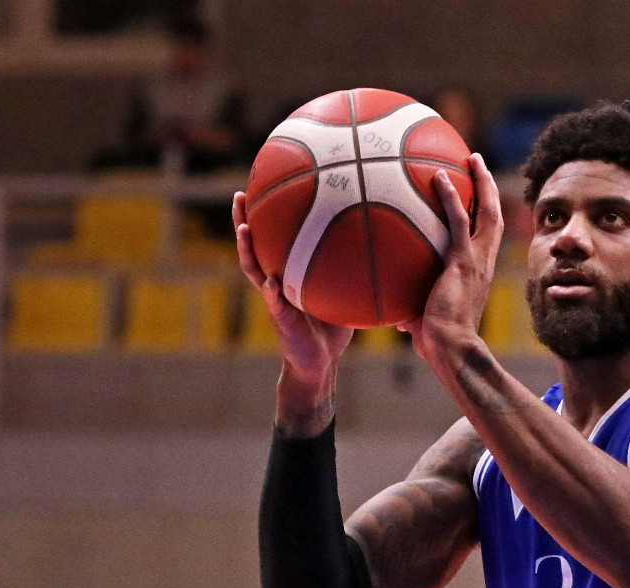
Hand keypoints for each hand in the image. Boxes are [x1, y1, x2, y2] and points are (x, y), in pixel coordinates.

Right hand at [233, 191, 353, 433]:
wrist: (320, 362)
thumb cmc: (334, 324)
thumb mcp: (346, 290)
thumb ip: (356, 267)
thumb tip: (390, 238)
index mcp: (287, 271)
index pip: (272, 236)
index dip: (265, 212)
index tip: (262, 184)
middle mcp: (276, 281)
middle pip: (253, 245)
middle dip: (243, 220)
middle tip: (240, 195)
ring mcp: (274, 301)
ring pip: (253, 270)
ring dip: (246, 250)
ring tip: (244, 228)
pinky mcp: (281, 322)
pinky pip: (274, 305)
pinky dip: (272, 295)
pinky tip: (272, 284)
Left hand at [402, 155, 503, 367]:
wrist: (450, 348)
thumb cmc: (437, 342)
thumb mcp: (424, 320)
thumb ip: (412, 311)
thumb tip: (393, 316)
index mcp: (478, 272)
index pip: (486, 237)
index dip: (484, 214)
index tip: (476, 195)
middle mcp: (483, 261)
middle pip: (494, 215)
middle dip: (489, 187)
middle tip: (478, 164)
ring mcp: (476, 259)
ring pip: (487, 211)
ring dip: (482, 181)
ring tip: (472, 157)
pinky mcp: (462, 261)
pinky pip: (458, 220)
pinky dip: (450, 196)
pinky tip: (439, 176)